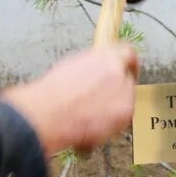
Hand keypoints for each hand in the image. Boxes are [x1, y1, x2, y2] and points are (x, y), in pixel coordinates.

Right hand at [1, 45, 137, 155]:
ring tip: (87, 113)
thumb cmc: (52, 92)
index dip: (127, 62)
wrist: (48, 114)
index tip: (127, 68)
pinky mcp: (124, 116)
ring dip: (112, 106)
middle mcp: (119, 74)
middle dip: (116, 88)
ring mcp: (125, 95)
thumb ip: (94, 66)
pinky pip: (121, 118)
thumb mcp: (73, 66)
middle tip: (99, 98)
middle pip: (126, 79)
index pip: (128, 53)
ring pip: (125, 100)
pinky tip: (90, 123)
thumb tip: (99, 70)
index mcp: (107, 57)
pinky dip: (110, 122)